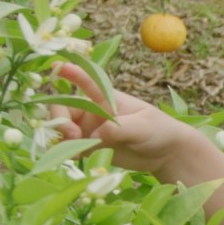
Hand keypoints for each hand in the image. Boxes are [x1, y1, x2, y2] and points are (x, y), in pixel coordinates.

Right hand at [49, 62, 196, 175]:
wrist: (167, 154)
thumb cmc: (158, 130)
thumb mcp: (142, 126)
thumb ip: (118, 129)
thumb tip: (94, 137)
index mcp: (107, 98)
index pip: (87, 81)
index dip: (71, 73)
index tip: (56, 67)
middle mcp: (94, 111)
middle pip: (65, 109)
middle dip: (61, 120)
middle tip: (73, 134)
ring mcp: (91, 130)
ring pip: (64, 129)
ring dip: (61, 137)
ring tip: (73, 149)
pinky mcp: (92, 148)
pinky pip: (72, 148)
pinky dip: (67, 152)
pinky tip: (73, 157)